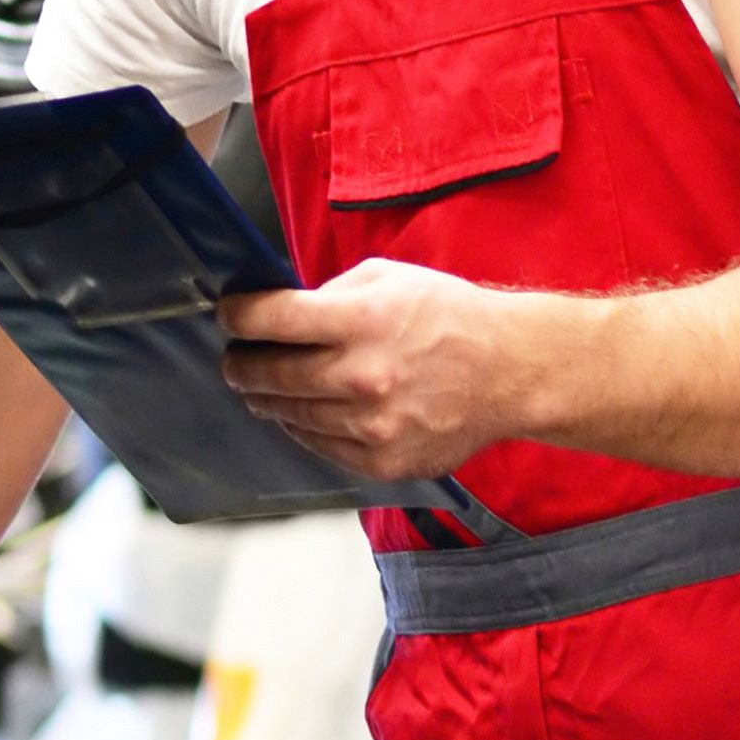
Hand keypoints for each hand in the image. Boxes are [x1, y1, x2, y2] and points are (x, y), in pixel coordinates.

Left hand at [218, 256, 541, 479]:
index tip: (229, 315)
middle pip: (270, 374)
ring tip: (262, 386)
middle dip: (242, 364)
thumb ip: (330, 293)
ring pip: (288, 414)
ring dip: (267, 398)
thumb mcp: (389, 278)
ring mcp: (372, 426)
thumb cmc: (450, 318)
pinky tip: (301, 412)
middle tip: (235, 359)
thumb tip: (280, 312)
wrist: (511, 372)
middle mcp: (364, 376)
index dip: (239, 316)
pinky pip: (318, 446)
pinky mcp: (382, 461)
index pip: (272, 319)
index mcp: (364, 320)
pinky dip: (302, 428)